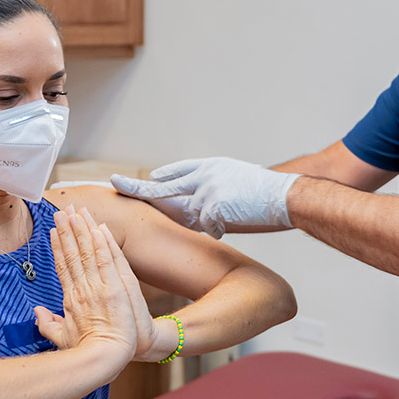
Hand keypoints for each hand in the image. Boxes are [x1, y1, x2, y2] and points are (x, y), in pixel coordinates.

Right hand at [35, 206, 152, 365]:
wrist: (107, 359)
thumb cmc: (88, 352)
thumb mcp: (63, 339)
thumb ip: (48, 324)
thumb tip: (36, 313)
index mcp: (71, 298)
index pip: (63, 266)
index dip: (59, 246)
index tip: (56, 230)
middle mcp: (81, 289)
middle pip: (72, 254)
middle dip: (67, 230)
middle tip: (62, 210)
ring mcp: (97, 287)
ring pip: (87, 252)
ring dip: (82, 230)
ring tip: (76, 211)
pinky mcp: (113, 287)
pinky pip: (105, 260)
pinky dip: (101, 243)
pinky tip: (97, 228)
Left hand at [110, 157, 300, 237]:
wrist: (286, 196)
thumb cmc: (264, 193)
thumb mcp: (234, 178)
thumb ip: (211, 185)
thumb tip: (194, 199)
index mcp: (209, 167)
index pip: (174, 172)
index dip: (156, 180)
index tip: (136, 181)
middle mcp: (204, 175)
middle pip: (163, 187)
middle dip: (137, 188)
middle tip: (113, 184)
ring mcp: (207, 191)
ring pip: (191, 216)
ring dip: (207, 223)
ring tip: (234, 214)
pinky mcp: (214, 208)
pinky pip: (209, 228)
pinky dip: (220, 231)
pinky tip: (238, 222)